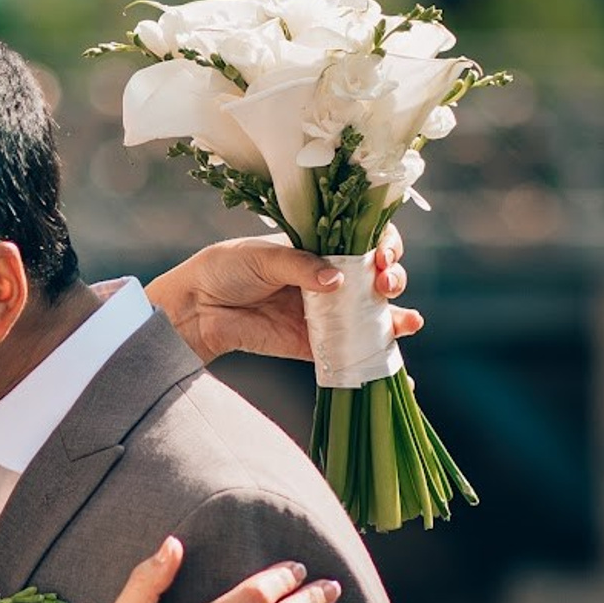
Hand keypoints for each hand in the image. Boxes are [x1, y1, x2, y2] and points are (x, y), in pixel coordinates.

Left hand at [156, 230, 418, 366]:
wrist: (196, 308)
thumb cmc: (227, 269)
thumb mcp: (263, 257)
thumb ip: (300, 266)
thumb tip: (338, 281)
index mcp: (322, 247)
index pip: (366, 242)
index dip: (383, 247)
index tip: (381, 256)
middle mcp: (331, 280)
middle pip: (377, 278)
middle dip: (392, 280)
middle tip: (384, 285)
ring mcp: (326, 313)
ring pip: (372, 316)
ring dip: (396, 319)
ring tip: (407, 322)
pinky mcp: (315, 346)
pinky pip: (350, 353)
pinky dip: (375, 359)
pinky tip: (397, 360)